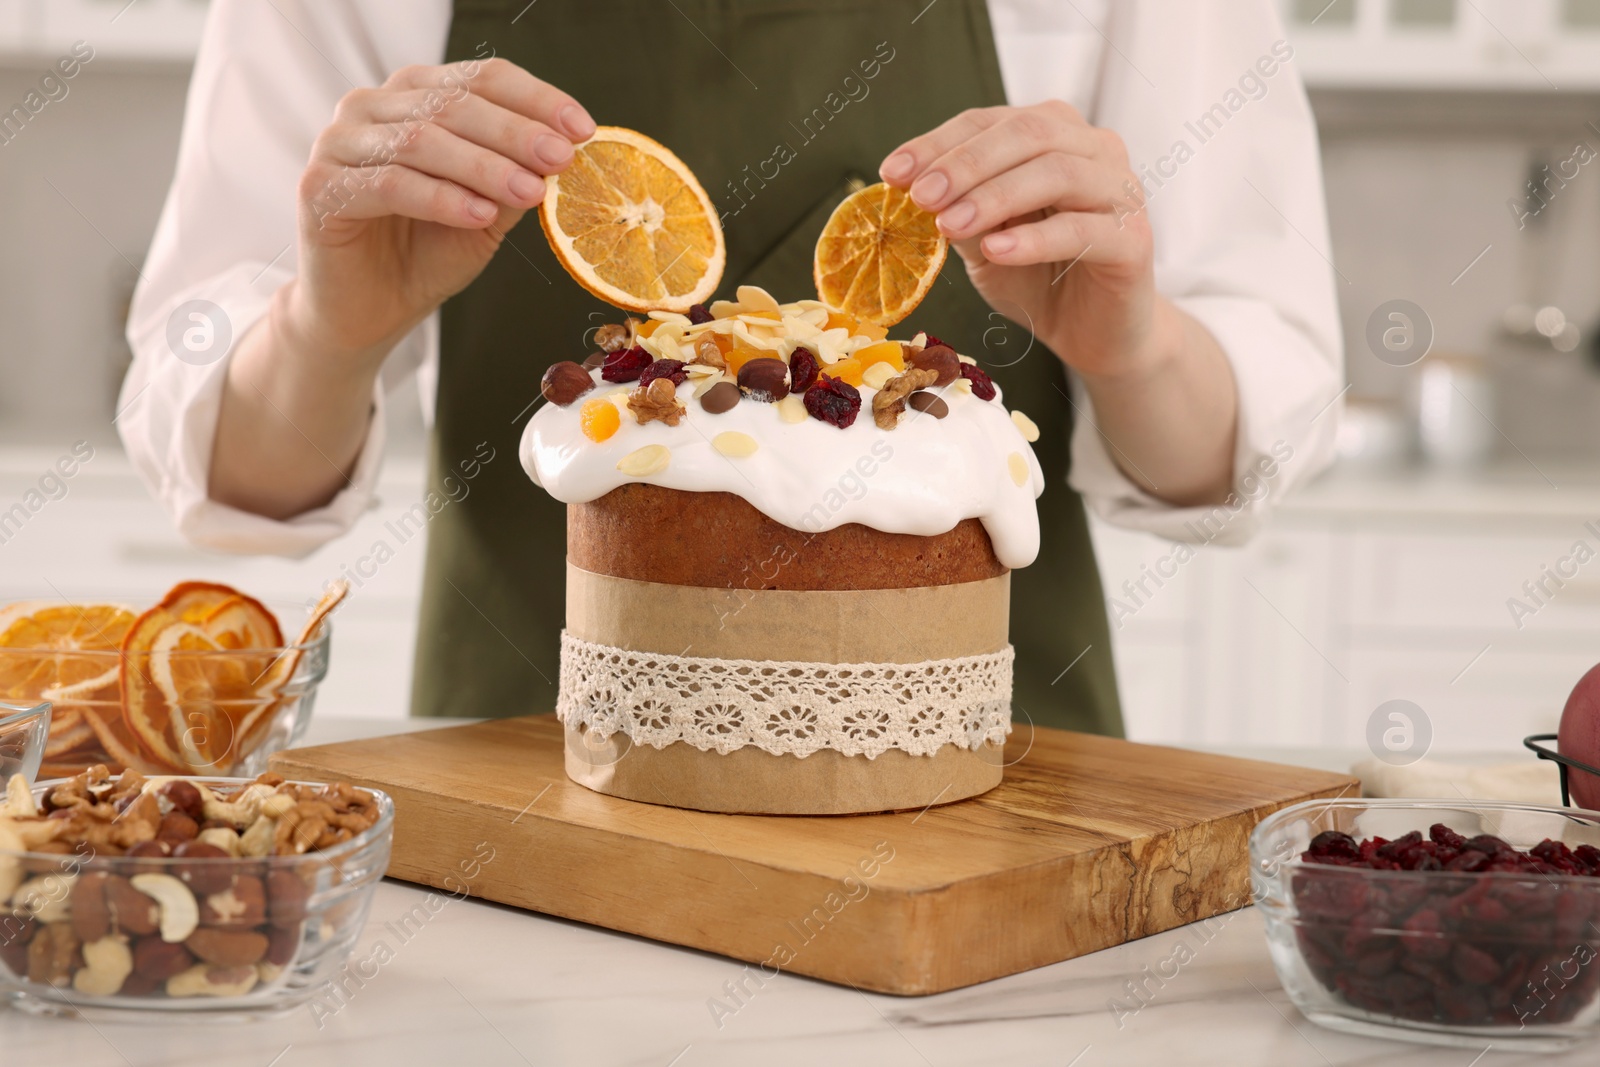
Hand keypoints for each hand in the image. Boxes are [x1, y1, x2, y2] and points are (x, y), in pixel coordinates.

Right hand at [290, 57, 594, 363]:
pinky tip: (478, 215)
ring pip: (421, 140)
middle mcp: (372, 107)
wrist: (370, 311)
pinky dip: (441, 199)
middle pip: (453, 104)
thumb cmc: (426, 253)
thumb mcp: (487, 213)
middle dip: (515, 132)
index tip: (582, 128)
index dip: (534, 99)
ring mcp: (340, 143)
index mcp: (414, 97)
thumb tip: (562, 151)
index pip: (480, 79)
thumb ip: (515, 178)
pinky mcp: (319, 186)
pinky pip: (389, 184)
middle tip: (561, 158)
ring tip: (530, 192)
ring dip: (483, 166)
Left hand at [879, 101, 1169, 382]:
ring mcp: (1120, 191)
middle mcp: (1095, 150)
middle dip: (966, 164)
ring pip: (1058, 172)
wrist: (1095, 335)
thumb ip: (958, 212)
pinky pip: (1082, 229)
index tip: (892, 173)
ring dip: (995, 197)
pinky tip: (996, 250)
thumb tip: (912, 192)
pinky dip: (1033, 238)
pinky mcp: (1133, 239)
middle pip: (1029, 134)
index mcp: (1055, 135)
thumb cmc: (1038, 279)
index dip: (938, 142)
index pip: (991, 121)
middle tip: (920, 197)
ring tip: (949, 225)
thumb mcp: (984, 241)